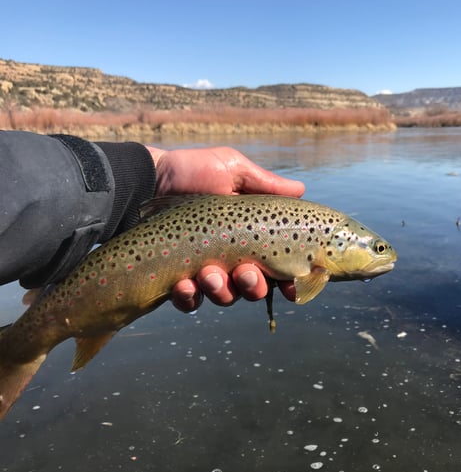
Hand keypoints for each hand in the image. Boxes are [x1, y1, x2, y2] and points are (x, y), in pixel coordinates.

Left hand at [146, 146, 304, 311]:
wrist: (148, 178)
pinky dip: (190, 296)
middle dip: (254, 286)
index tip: (293, 287)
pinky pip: (190, 301)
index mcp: (251, 237)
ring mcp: (206, 270)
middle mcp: (233, 258)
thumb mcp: (233, 170)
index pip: (278, 267)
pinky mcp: (177, 278)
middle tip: (245, 272)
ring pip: (225, 297)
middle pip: (254, 289)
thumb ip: (266, 184)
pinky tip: (184, 283)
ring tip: (209, 274)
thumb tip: (301, 189)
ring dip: (222, 290)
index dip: (289, 281)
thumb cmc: (193, 171)